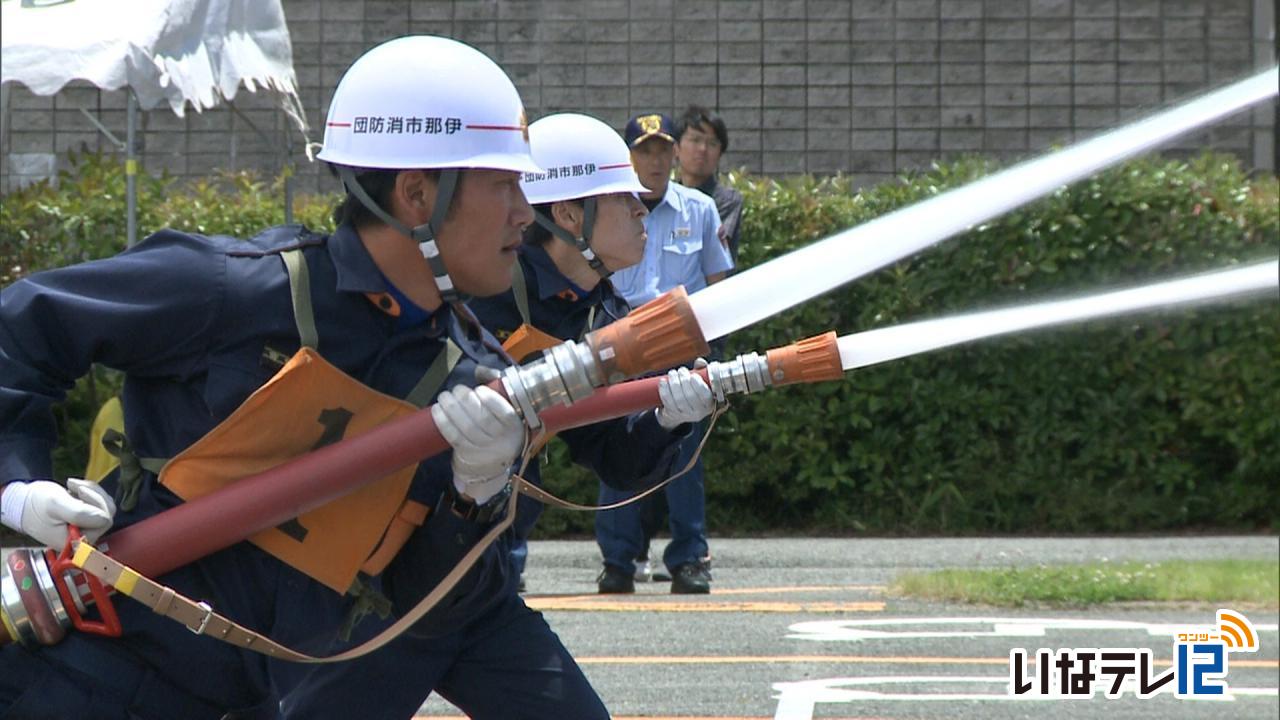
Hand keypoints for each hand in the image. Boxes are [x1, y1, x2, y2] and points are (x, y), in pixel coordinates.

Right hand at [0, 479, 116, 547]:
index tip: (80, 492)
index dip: (95, 504)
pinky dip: (91, 492)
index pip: (103, 522)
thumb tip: (104, 519)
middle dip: (94, 495)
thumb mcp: (55, 505)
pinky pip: (101, 504)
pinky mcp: (87, 521)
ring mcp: (86, 530)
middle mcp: (83, 540)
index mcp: (75, 542)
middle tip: (76, 486)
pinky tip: (76, 489)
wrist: (24, 502)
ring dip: (93, 492)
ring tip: (74, 486)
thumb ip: (78, 514)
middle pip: (107, 513)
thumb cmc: (36, 504)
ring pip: (106, 507)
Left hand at [431, 384, 524, 504]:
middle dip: (466, 400)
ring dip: (452, 408)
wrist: (492, 461)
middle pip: (483, 419)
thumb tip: (481, 371)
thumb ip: (496, 385)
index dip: (490, 400)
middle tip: (457, 390)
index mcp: (515, 426)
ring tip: (444, 397)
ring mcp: (484, 449)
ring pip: (466, 428)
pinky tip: (437, 410)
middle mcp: (501, 440)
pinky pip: (453, 437)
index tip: (479, 389)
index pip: (505, 413)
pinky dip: (443, 422)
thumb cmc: (498, 424)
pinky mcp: (467, 455)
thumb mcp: (505, 405)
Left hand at [655, 360, 713, 429]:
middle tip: (681, 370)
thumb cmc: (693, 391)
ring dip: (673, 383)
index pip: (705, 395)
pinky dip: (664, 390)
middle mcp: (698, 412)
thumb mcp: (701, 381)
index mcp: (709, 403)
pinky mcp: (672, 414)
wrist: (680, 409)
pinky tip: (663, 381)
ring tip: (672, 373)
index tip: (693, 375)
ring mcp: (684, 415)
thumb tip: (700, 361)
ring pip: (678, 399)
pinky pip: (667, 401)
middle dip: (684, 380)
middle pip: (690, 396)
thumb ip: (702, 370)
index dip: (698, 385)